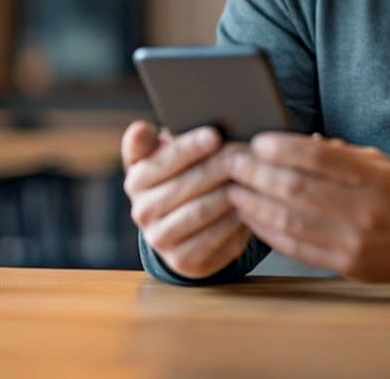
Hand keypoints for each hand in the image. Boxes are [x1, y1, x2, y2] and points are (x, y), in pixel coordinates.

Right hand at [121, 120, 252, 279]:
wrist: (184, 227)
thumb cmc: (179, 176)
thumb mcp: (163, 156)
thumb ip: (151, 141)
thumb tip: (141, 130)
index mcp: (136, 179)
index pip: (160, 161)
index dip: (187, 148)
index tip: (214, 135)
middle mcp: (141, 211)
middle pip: (185, 185)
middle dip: (219, 167)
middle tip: (246, 154)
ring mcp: (160, 238)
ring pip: (200, 211)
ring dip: (229, 193)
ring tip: (252, 176)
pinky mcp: (182, 260)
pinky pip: (214, 237)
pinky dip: (234, 219)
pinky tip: (250, 204)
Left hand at [225, 132, 389, 283]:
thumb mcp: (380, 164)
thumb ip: (339, 153)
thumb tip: (294, 141)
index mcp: (374, 178)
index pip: (319, 157)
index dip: (283, 147)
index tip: (257, 140)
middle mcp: (365, 210)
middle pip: (297, 188)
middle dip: (258, 174)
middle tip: (234, 163)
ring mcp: (354, 241)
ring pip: (290, 220)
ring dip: (254, 204)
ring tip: (233, 190)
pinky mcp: (346, 265)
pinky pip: (296, 248)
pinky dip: (268, 231)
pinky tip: (251, 217)